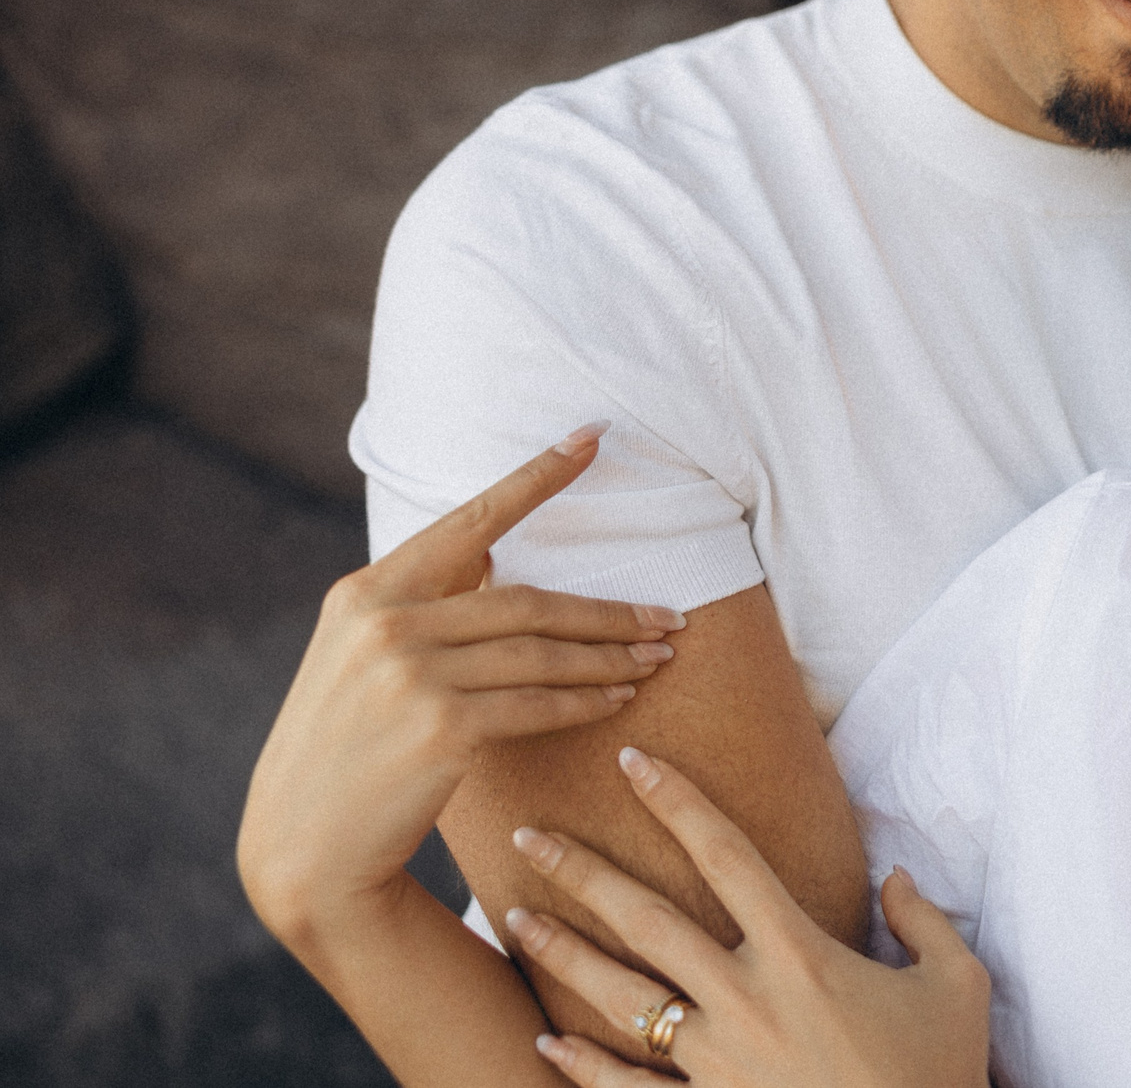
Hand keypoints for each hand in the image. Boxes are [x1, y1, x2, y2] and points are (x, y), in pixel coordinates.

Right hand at [239, 425, 684, 945]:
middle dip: (608, 610)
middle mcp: (385, 622)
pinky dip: (585, 701)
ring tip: (659, 657)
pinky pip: (537, 704)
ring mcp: (411, 673)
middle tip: (672, 615)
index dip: (537, 478)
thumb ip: (421, 605)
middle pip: (528, 601)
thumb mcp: (359, 659)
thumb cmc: (344, 751)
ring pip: (542, 652)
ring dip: (612, 656)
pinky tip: (618, 700)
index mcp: (366, 592)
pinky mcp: (441, 726)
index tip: (592, 438)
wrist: (301, 848)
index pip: (470, 522)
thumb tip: (493, 552)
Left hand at [503, 747, 989, 1087]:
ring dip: (562, 954)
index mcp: (802, 955)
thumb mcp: (958, 984)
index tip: (635, 760)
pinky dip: (582, 1065)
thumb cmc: (941, 1076)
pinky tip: (546, 1039)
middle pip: (648, 919)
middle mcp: (746, 1001)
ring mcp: (717, 1064)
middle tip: (530, 836)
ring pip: (621, 997)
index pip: (728, 855)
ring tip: (514, 919)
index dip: (679, 801)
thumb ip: (926, 920)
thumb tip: (898, 877)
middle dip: (582, 872)